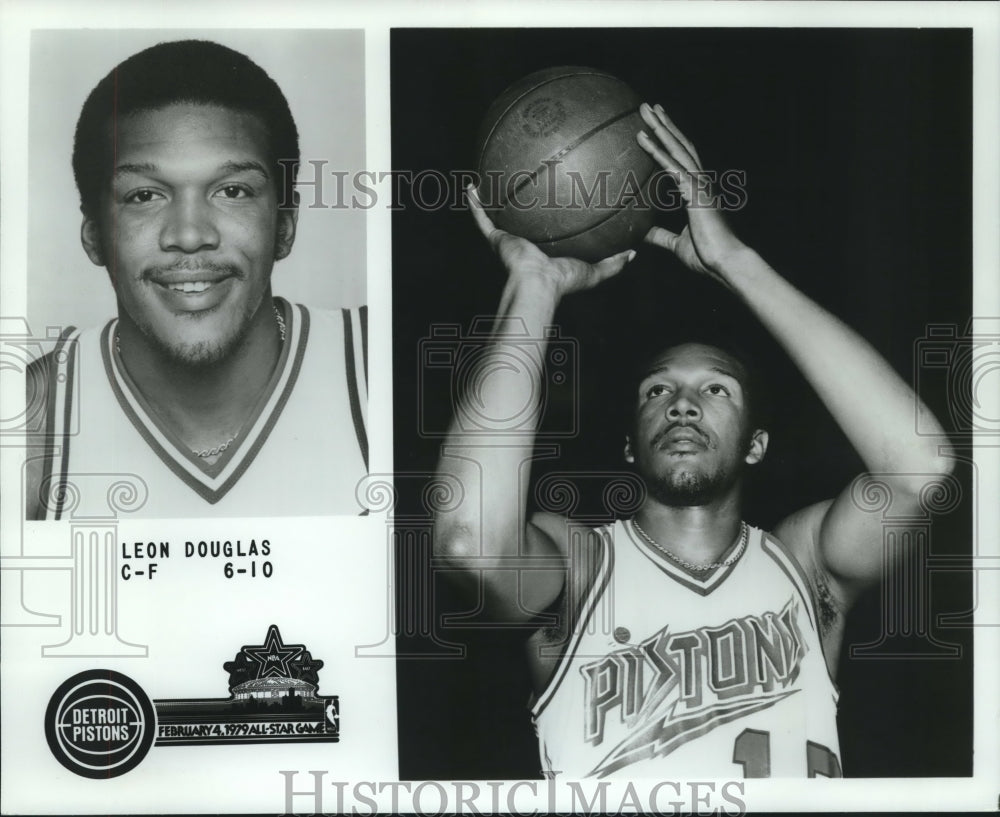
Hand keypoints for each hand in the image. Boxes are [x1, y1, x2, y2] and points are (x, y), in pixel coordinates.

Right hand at [467, 184, 634, 297]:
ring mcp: (509, 239)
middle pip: (522, 217)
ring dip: (493, 197)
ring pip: (498, 213)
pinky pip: (482, 217)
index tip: (556, 194)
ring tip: (491, 175)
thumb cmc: (564, 281)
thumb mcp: (595, 270)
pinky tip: (471, 186)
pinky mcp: (496, 238)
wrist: (538, 284)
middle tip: (525, 178)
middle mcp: (525, 242)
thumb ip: (613, 263)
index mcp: (545, 249)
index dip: (550, 214)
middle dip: (521, 201)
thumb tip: (634, 253)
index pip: (548, 229)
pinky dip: (475, 203)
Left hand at [637, 103, 747, 281]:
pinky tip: (643, 137)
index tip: (657, 126)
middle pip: (680, 145)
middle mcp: (700, 182)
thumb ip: (660, 235)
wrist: (725, 263)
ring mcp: (699, 184)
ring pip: (677, 148)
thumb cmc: (707, 256)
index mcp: (697, 191)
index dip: (670, 141)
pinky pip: (672, 166)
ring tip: (646, 109)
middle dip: (665, 124)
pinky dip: (657, 151)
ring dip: (661, 127)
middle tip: (649, 106)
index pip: (682, 159)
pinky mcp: (695, 191)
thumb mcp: (676, 244)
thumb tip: (641, 233)